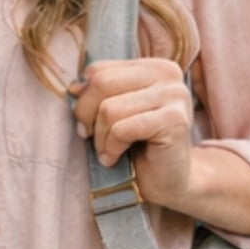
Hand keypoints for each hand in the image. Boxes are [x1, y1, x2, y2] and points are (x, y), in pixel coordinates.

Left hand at [71, 58, 196, 207]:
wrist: (168, 181)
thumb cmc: (137, 145)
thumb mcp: (114, 110)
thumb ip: (98, 91)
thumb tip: (74, 87)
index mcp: (153, 66)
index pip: (99, 70)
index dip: (83, 97)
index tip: (86, 120)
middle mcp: (169, 74)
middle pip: (102, 83)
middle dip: (86, 115)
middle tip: (89, 136)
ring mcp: (175, 96)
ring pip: (110, 108)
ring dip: (100, 137)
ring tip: (108, 151)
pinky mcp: (175, 121)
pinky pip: (122, 129)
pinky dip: (111, 148)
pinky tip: (115, 158)